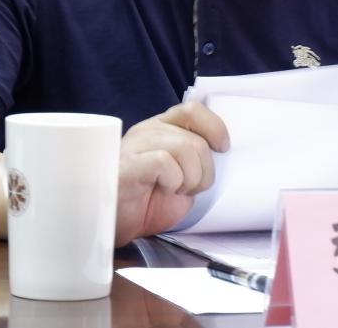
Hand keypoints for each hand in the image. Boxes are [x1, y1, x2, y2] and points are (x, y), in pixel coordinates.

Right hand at [114, 101, 229, 246]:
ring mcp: (135, 146)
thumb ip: (196, 158)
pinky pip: (164, 162)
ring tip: (174, 190)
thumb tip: (220, 149)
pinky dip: (173, 180)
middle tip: (188, 189)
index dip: (214, 128)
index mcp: (161, 128)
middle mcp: (148, 131)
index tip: (222, 149)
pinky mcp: (128, 165)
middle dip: (203, 171)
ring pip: (184, 148)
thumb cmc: (147, 202)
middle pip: (195, 139)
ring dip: (189, 178)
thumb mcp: (182, 177)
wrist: (115, 226)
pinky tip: (163, 189)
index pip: (193, 110)